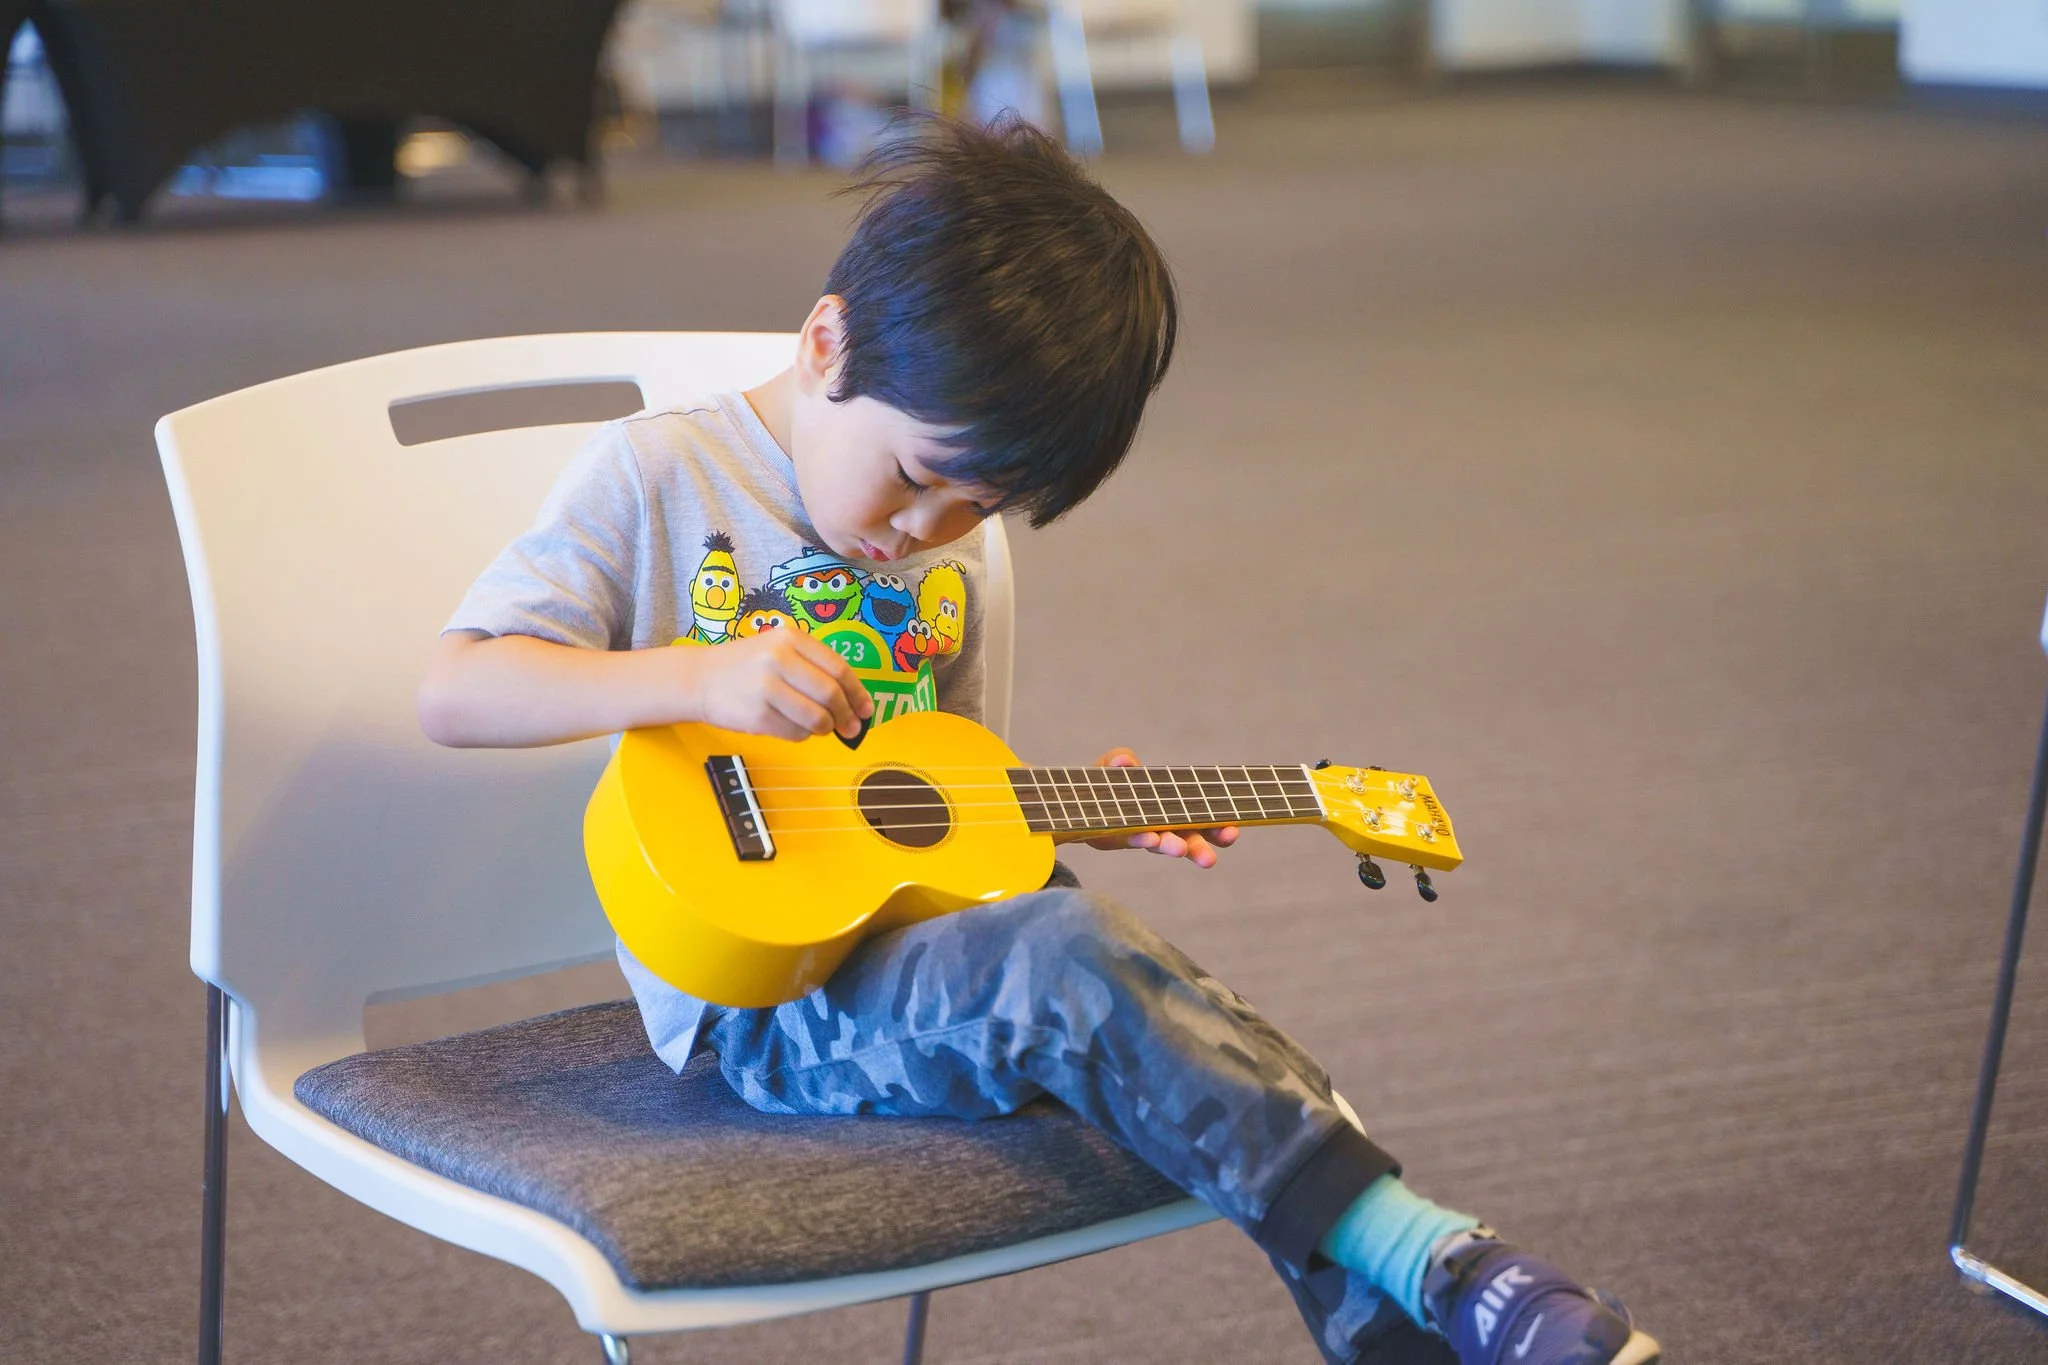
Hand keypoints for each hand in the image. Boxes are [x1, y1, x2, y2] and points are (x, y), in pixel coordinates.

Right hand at [680, 630, 872, 741]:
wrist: (699, 679)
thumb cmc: (746, 666)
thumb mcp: (778, 649)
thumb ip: (813, 668)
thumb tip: (854, 702)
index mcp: (790, 638)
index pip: (838, 668)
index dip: (857, 692)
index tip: (867, 710)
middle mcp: (778, 659)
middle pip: (830, 694)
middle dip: (846, 716)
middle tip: (851, 728)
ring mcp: (766, 688)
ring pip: (816, 718)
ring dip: (824, 728)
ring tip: (819, 727)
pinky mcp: (757, 715)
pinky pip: (795, 733)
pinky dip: (801, 735)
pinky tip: (791, 726)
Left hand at [1078, 747, 1239, 868]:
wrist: (1071, 800)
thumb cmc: (1102, 783)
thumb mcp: (1111, 767)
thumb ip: (1118, 760)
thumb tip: (1125, 760)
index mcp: (1173, 806)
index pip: (1203, 817)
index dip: (1219, 825)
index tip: (1233, 829)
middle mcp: (1162, 824)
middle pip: (1188, 838)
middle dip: (1200, 847)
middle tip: (1210, 858)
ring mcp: (1141, 832)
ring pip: (1164, 843)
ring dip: (1173, 847)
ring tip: (1180, 850)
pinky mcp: (1119, 837)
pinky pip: (1134, 839)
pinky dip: (1142, 838)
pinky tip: (1150, 839)